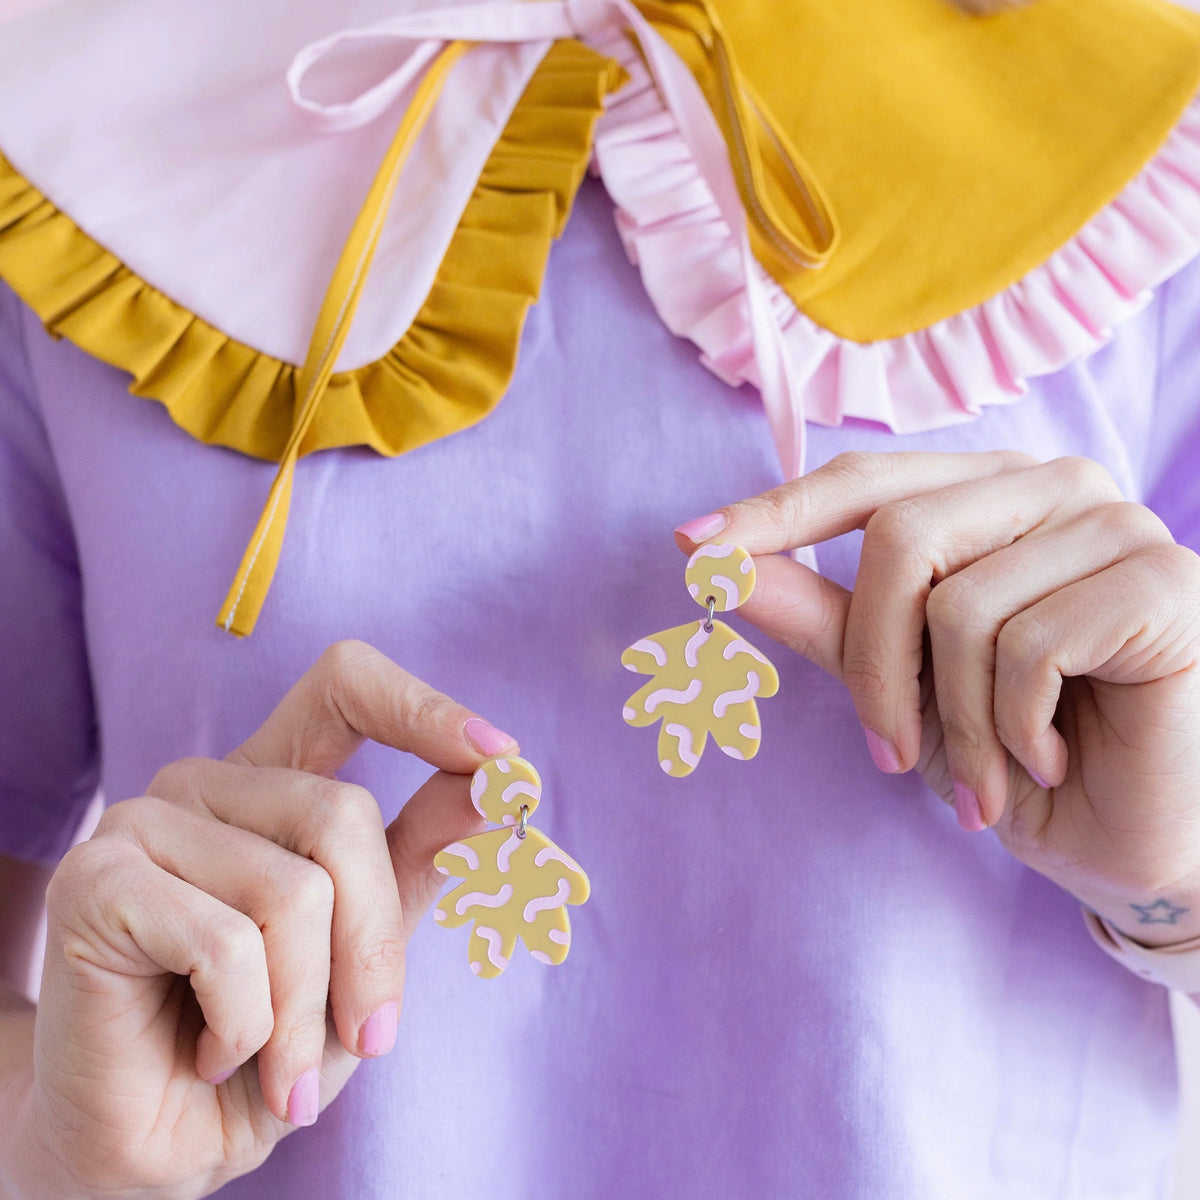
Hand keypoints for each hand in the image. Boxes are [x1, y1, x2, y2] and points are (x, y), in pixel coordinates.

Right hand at [18, 641, 511, 1198]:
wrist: (171, 1144)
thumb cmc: (273, 1040)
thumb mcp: (368, 944)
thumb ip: (421, 854)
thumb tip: (501, 781)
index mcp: (274, 783)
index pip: (345, 684)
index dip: (422, 707)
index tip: (501, 761)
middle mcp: (207, 782)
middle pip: (342, 815)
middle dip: (372, 946)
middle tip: (365, 1037)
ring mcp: (143, 821)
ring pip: (292, 891)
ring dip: (305, 1010)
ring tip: (274, 1063)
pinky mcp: (96, 880)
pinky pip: (225, 944)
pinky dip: (246, 1027)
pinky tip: (212, 1051)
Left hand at [675, 452, 1199, 944]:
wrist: (1129, 838)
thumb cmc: (1012, 749)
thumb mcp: (897, 681)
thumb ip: (820, 615)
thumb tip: (715, 562)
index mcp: (990, 492)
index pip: (865, 482)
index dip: (775, 515)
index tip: (692, 548)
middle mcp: (1055, 485)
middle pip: (901, 540)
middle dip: (873, 667)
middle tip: (887, 752)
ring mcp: (1118, 525)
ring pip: (961, 606)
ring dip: (952, 723)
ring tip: (985, 775)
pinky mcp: (1166, 583)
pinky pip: (1029, 647)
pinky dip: (1013, 731)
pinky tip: (1049, 760)